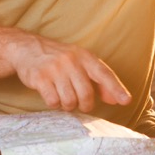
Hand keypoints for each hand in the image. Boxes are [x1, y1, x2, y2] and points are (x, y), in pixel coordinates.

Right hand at [10, 35, 131, 112]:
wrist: (28, 48)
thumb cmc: (59, 59)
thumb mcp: (80, 63)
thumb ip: (99, 81)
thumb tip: (116, 99)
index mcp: (84, 56)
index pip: (104, 74)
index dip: (116, 88)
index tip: (126, 101)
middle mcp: (71, 61)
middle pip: (86, 94)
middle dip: (85, 105)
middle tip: (80, 104)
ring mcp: (55, 69)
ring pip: (69, 101)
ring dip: (68, 105)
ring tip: (64, 97)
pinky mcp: (40, 78)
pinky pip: (53, 101)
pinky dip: (54, 104)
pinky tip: (52, 95)